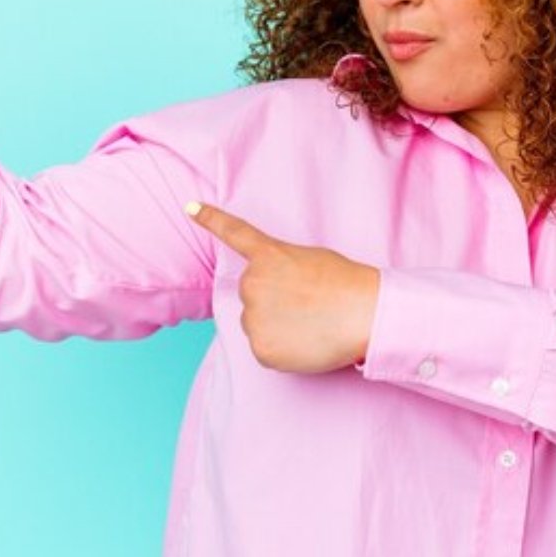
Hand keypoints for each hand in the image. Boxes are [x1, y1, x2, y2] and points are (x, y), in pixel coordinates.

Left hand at [186, 202, 377, 373]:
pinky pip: (265, 349)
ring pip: (257, 324)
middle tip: (307, 305)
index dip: (211, 219)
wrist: (365, 313)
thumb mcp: (310, 261)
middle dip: (272, 300)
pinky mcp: (260, 348)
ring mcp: (252, 316)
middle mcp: (252, 283)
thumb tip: (274, 298)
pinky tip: (307, 341)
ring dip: (276, 326)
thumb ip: (281, 271)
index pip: (234, 233)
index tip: (190, 207)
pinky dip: (282, 349)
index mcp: (268, 256)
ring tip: (311, 324)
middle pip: (252, 295)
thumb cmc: (348, 285)